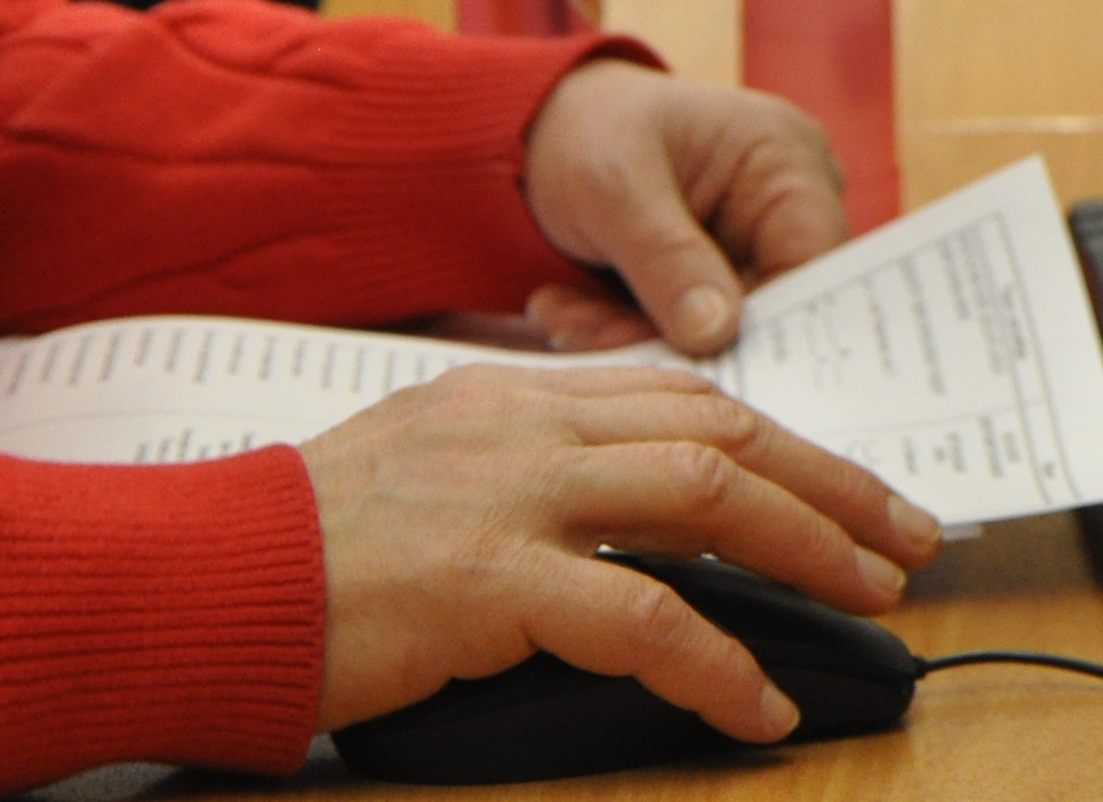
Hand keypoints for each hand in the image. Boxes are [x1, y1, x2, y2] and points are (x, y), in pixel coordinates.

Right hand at [303, 363, 940, 737]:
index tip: (846, 487)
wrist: (195, 579)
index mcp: (513, 397)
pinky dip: (717, 661)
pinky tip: (757, 703)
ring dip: (809, 548)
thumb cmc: (291, 553)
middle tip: (907, 536)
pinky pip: (642, 617)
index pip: (684, 399)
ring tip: (872, 600)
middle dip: (831, 483)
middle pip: (721, 433)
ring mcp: (512, 495)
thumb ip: (514, 477)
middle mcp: (526, 426)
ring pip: (707, 498)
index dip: (781, 443)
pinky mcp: (491, 579)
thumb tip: (608, 528)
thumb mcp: (419, 474)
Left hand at [521, 59, 846, 352]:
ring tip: (563, 322)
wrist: (550, 123)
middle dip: (673, 337)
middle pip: (762, 307)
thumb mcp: (615, 185)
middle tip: (587, 339)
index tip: (688, 362)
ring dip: (636, 337)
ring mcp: (753, 243)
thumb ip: (666, 257)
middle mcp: (788, 206)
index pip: (808, 267)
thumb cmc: (592, 127)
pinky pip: (688, 326)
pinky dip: (628, 329)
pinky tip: (571, 316)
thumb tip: (715, 334)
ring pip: (718, 327)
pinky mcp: (715, 275)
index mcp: (789, 163)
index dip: (762, 328)